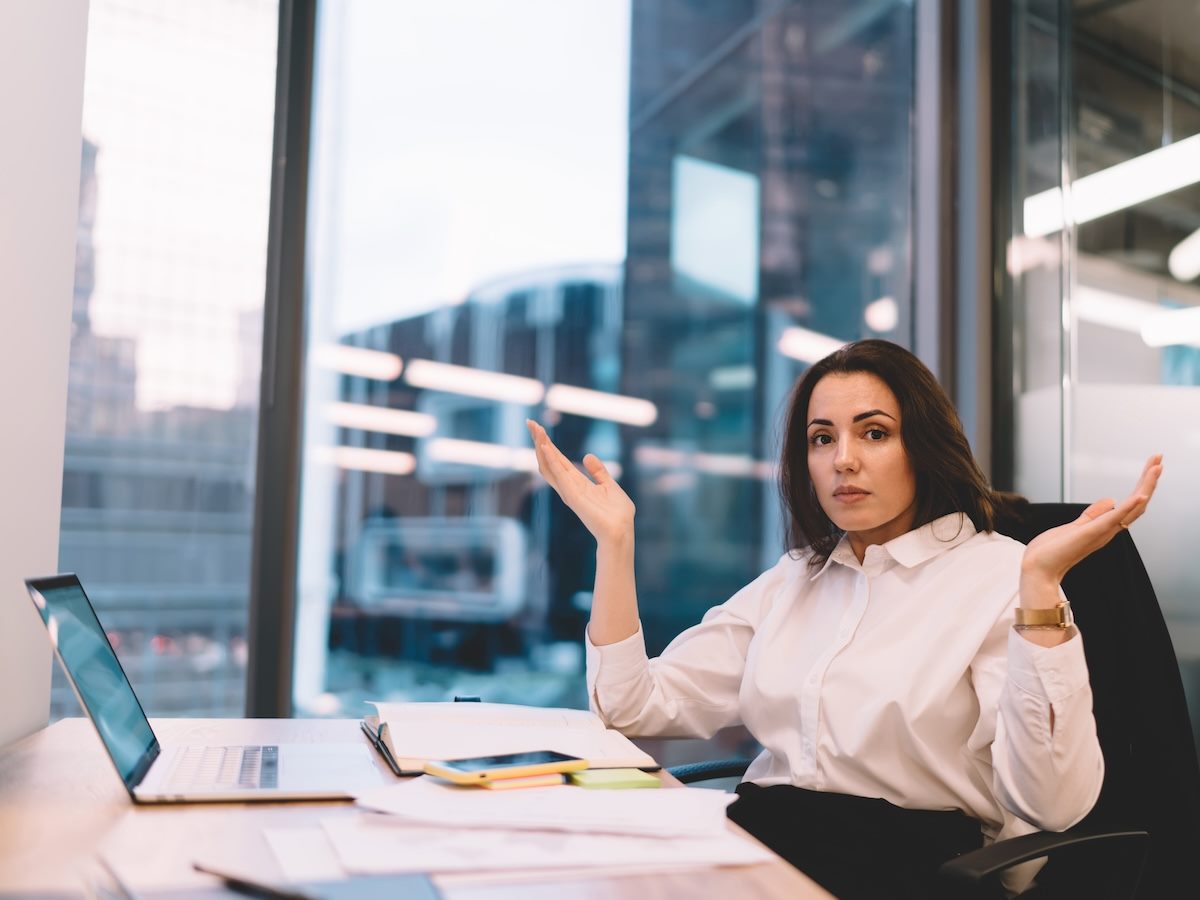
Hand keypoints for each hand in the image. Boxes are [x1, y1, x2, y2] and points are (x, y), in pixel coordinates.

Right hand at [526, 419, 634, 545]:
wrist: (622, 531)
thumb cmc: (617, 514)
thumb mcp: (609, 485)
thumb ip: (598, 472)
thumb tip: (587, 456)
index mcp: (576, 483)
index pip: (558, 460)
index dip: (548, 444)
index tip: (539, 427)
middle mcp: (568, 486)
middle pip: (549, 460)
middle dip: (540, 441)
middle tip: (530, 422)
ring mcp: (569, 492)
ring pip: (549, 465)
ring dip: (542, 446)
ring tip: (535, 429)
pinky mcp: (573, 497)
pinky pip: (559, 476)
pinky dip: (551, 461)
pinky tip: (545, 447)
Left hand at [1019, 454, 1162, 603]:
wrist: (1038, 569)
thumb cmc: (1053, 551)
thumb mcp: (1076, 526)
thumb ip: (1093, 514)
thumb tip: (1110, 500)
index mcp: (1105, 527)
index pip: (1131, 504)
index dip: (1143, 486)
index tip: (1151, 466)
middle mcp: (1108, 530)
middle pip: (1137, 503)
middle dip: (1148, 480)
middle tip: (1159, 458)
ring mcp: (1102, 532)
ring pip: (1132, 508)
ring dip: (1146, 486)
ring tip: (1157, 467)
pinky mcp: (1092, 533)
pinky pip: (1115, 519)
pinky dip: (1128, 507)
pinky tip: (1140, 496)